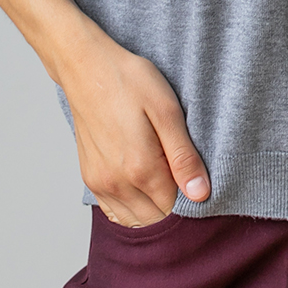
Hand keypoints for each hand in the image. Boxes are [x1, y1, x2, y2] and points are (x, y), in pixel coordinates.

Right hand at [56, 29, 210, 226]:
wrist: (87, 67)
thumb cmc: (129, 81)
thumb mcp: (167, 110)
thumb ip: (183, 156)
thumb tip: (200, 194)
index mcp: (140, 168)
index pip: (175, 209)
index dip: (191, 198)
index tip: (196, 177)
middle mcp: (116, 183)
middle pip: (155, 220)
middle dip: (173, 206)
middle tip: (182, 174)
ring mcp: (100, 183)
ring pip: (134, 220)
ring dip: (152, 209)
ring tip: (163, 176)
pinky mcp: (90, 177)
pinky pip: (114, 211)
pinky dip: (131, 207)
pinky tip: (142, 184)